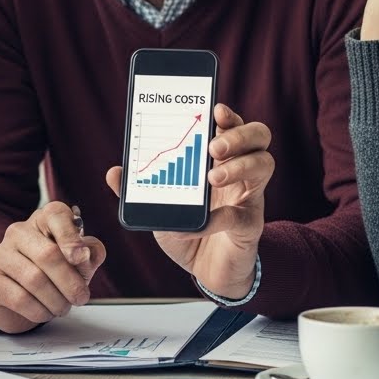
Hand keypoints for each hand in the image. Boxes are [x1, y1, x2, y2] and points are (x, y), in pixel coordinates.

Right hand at [0, 201, 106, 332]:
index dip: (70, 236)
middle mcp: (19, 232)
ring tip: (63, 307)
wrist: (17, 296)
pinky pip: (20, 299)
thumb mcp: (77, 261)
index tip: (81, 257)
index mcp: (43, 220)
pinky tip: (44, 312)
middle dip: (70, 282)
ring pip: (34, 280)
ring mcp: (1, 254)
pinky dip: (39, 311)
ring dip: (56, 301)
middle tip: (80, 297)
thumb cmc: (52, 274)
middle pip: (48, 254)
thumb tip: (87, 254)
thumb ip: (90, 254)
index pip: (55, 214)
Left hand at [106, 103, 270, 300]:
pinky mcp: (251, 226)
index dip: (227, 114)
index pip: (231, 125)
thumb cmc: (187, 228)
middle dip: (238, 134)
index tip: (215, 108)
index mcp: (219, 158)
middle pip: (258, 136)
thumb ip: (139, 188)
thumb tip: (114, 172)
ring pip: (264, 164)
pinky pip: (242, 215)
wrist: (207, 271)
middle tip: (213, 147)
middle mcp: (240, 171)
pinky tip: (203, 222)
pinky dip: (219, 218)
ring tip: (212, 177)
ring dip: (239, 166)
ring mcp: (250, 196)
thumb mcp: (161, 205)